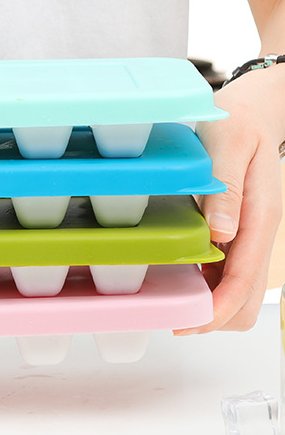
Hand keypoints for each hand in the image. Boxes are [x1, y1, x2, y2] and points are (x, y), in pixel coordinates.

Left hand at [179, 65, 284, 333]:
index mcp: (261, 217)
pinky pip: (228, 273)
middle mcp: (258, 234)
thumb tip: (222, 234)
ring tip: (172, 300)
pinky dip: (209, 285)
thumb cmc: (238, 123)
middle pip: (247, 298)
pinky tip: (181, 277)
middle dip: (216, 316)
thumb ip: (226, 189)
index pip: (244, 278)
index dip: (219, 307)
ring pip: (240, 292)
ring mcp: (250, 237)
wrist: (252, 113)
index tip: (190, 321)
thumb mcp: (229, 144)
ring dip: (212, 304)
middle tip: (174, 316)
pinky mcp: (238, 235)